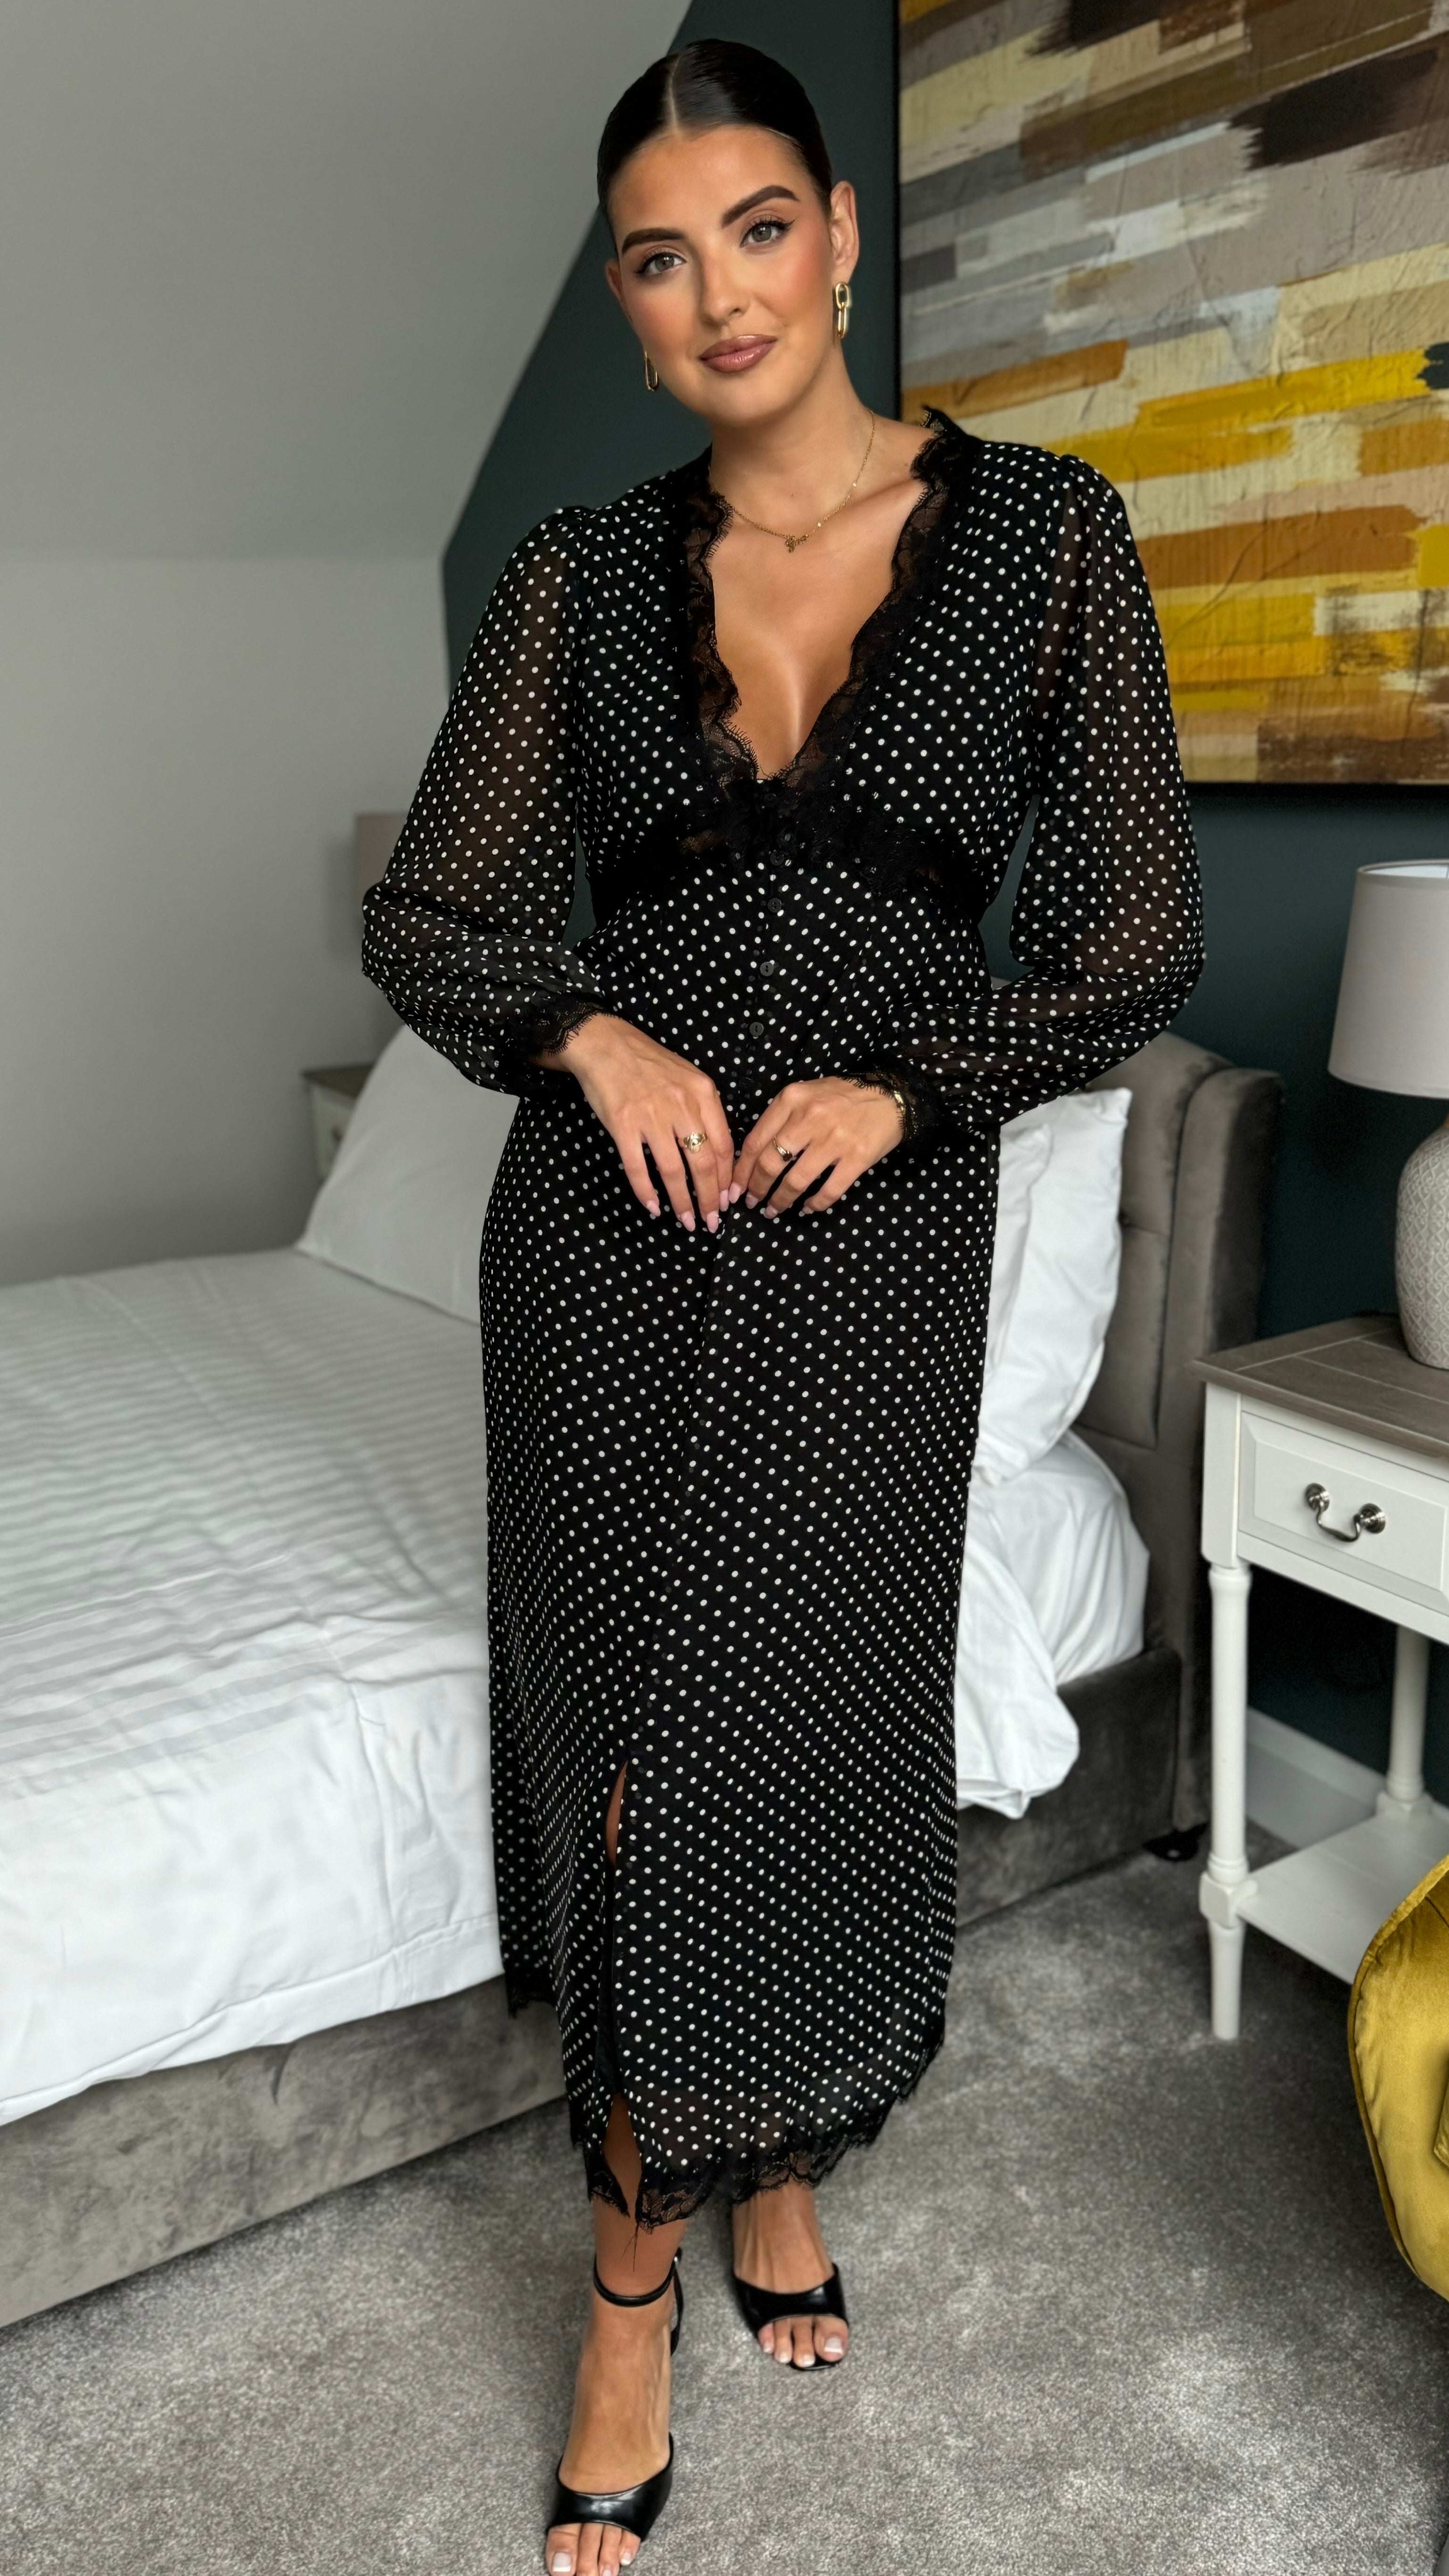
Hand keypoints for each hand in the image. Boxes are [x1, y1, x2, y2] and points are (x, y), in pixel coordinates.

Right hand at [530, 1013, 733, 1231]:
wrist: (605, 1045)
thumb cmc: (648, 1063)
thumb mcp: (688, 1077)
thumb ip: (704, 1110)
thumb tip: (717, 1152)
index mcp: (702, 1092)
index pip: (724, 1144)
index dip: (727, 1178)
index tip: (728, 1199)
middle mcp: (681, 1104)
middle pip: (703, 1162)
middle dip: (710, 1198)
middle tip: (711, 1221)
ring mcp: (651, 1115)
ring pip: (674, 1170)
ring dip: (682, 1202)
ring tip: (687, 1221)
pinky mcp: (623, 1125)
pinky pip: (638, 1167)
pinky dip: (646, 1192)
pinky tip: (654, 1207)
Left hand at [731, 1076, 903, 1215]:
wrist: (889, 1094)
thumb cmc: (841, 1097)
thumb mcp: (804, 1095)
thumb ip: (779, 1117)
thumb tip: (752, 1155)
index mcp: (792, 1100)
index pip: (755, 1140)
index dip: (741, 1170)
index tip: (734, 1188)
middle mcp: (810, 1118)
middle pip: (771, 1163)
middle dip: (756, 1189)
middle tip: (752, 1203)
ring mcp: (835, 1139)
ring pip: (796, 1180)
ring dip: (780, 1201)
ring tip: (774, 1210)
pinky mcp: (857, 1157)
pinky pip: (830, 1190)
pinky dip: (815, 1205)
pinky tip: (806, 1209)